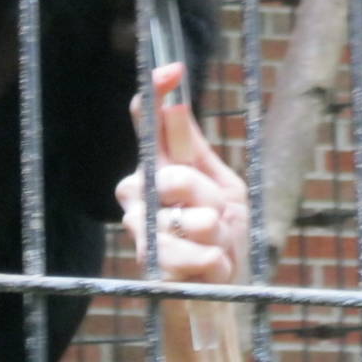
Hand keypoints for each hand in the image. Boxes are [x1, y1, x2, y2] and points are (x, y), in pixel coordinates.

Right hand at [117, 62, 248, 285]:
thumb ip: (195, 151)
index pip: (146, 120)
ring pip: (189, 217)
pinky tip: (213, 264)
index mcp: (159, 164)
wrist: (219, 291)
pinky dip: (214, 260)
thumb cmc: (222, 234)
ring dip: (216, 232)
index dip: (154, 92)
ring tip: (217, 244)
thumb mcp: (224, 186)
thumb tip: (175, 103)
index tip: (174, 70)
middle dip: (209, 198)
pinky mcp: (148, 262)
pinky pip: (193, 252)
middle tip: (220, 216)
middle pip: (176, 175)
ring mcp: (138, 226)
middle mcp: (138, 189)